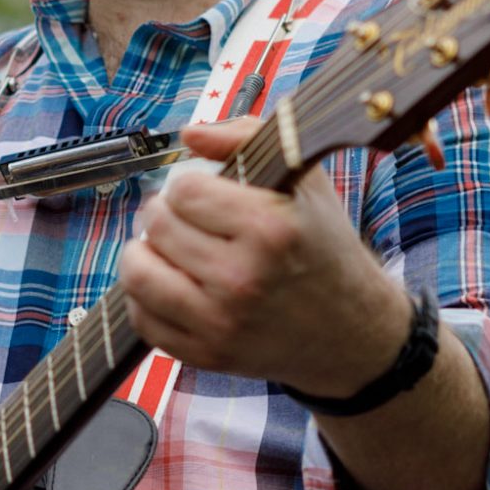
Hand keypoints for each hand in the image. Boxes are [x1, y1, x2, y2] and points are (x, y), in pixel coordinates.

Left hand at [120, 117, 406, 395]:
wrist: (351, 331)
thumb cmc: (323, 248)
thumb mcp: (303, 180)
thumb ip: (245, 138)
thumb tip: (189, 134)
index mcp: (270, 228)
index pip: (184, 190)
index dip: (189, 185)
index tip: (203, 194)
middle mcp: (243, 277)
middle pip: (157, 225)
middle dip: (165, 214)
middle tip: (182, 219)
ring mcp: (222, 322)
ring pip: (138, 273)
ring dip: (143, 253)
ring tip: (163, 248)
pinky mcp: (207, 354)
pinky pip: (143, 319)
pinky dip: (145, 298)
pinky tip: (169, 284)